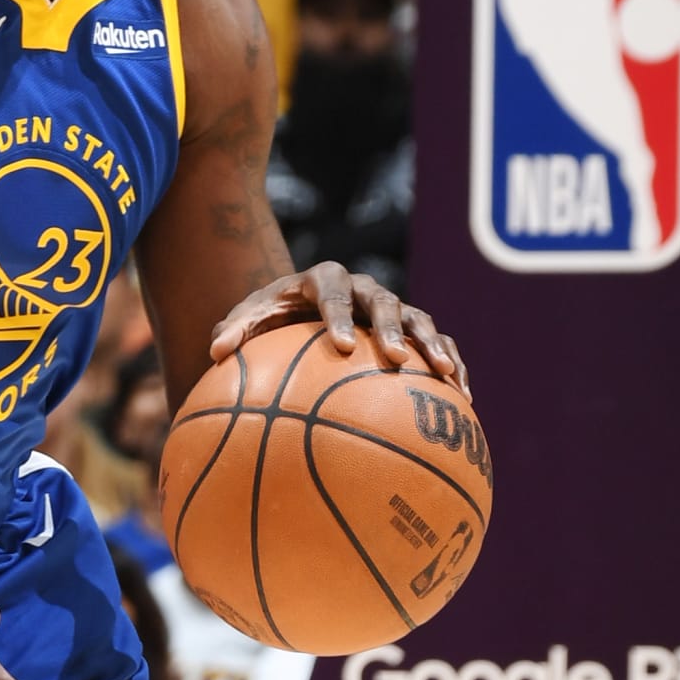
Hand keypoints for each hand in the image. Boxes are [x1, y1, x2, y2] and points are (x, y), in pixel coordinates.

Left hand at [211, 260, 468, 397]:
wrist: (300, 310)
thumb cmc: (269, 319)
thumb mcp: (247, 320)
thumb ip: (233, 331)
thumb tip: (214, 352)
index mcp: (322, 280)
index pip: (331, 291)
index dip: (338, 314)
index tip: (341, 345)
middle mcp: (362, 288)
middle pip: (384, 301)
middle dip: (392, 328)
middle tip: (396, 359)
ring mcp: (391, 307)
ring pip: (420, 319)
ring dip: (433, 346)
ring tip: (447, 376)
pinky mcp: (411, 328)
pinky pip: (437, 344)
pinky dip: (452, 365)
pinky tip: (465, 399)